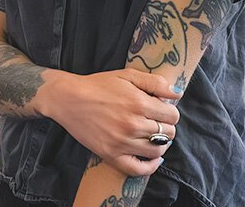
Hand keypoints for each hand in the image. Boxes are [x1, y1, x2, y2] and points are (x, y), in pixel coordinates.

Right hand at [43, 68, 180, 177]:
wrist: (67, 98)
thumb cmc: (97, 85)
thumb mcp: (126, 75)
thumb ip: (154, 82)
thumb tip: (177, 94)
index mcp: (139, 103)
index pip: (172, 115)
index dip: (169, 111)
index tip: (160, 109)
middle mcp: (133, 124)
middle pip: (168, 133)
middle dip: (165, 125)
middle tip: (154, 120)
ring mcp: (122, 142)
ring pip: (157, 150)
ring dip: (160, 143)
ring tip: (152, 135)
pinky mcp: (111, 154)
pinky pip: (139, 169)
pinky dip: (151, 166)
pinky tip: (153, 158)